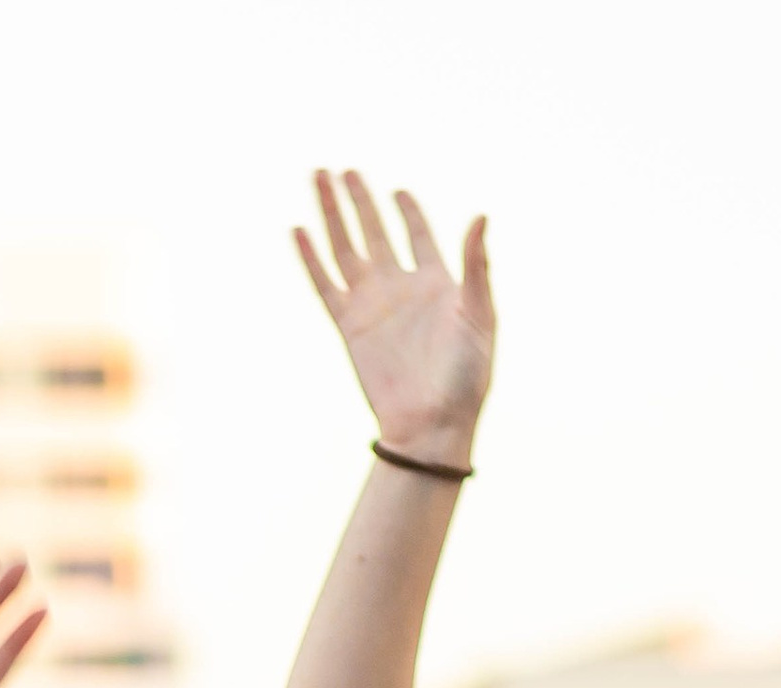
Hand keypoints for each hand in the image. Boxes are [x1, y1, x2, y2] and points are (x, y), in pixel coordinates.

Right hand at [295, 171, 493, 468]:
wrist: (431, 423)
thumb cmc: (467, 375)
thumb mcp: (480, 313)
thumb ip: (477, 264)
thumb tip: (480, 215)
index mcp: (436, 280)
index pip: (417, 233)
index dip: (407, 211)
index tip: (397, 192)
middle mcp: (399, 287)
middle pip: (373, 231)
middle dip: (358, 199)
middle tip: (341, 170)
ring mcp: (371, 306)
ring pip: (345, 249)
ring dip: (332, 215)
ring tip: (318, 180)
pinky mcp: (349, 327)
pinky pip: (325, 285)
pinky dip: (312, 259)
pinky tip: (300, 231)